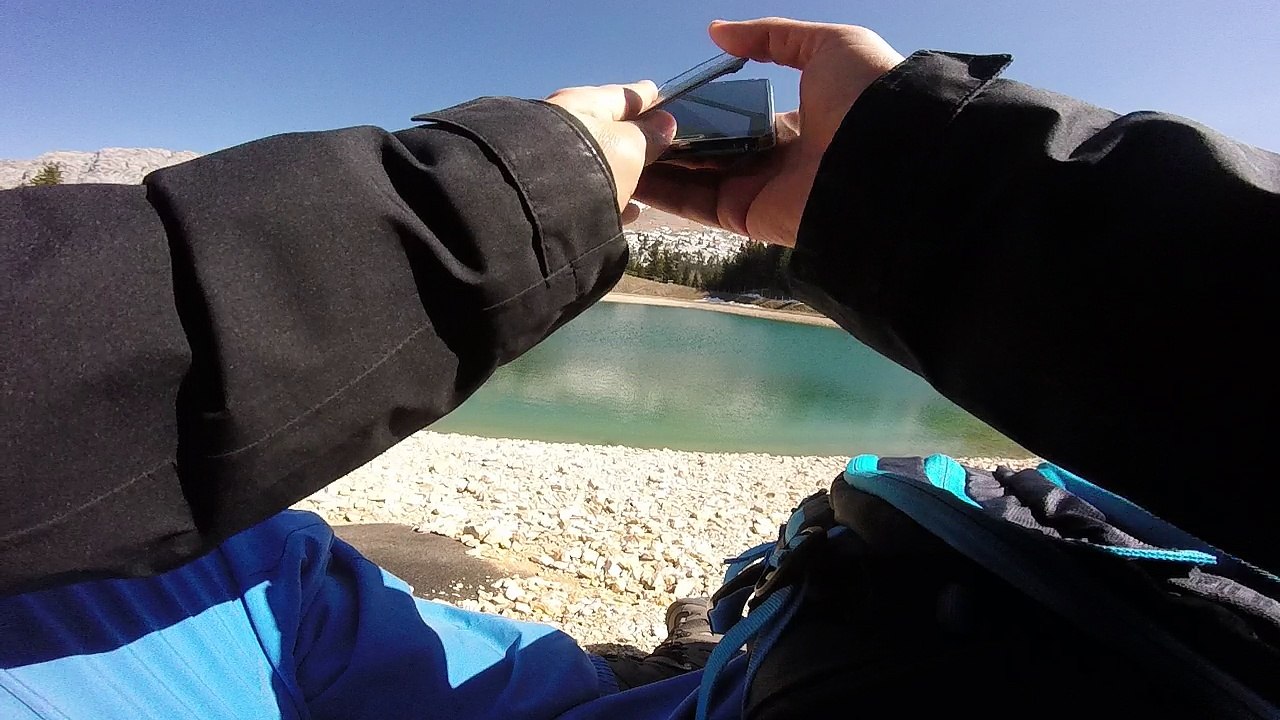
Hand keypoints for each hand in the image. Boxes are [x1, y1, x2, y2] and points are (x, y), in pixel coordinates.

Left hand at [545, 82, 676, 219]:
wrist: (539, 208)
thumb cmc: (587, 164)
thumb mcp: (628, 147)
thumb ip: (648, 135)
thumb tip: (664, 122)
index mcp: (583, 104)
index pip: (621, 96)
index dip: (643, 97)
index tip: (656, 94)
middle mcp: (565, 127)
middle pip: (606, 127)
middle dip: (629, 133)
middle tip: (655, 139)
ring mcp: (555, 162)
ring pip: (598, 160)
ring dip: (620, 167)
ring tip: (646, 177)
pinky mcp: (553, 196)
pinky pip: (590, 191)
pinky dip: (611, 195)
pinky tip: (628, 209)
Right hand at [635, 18, 904, 245]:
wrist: (888, 154)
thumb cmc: (866, 95)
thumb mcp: (827, 45)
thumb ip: (772, 36)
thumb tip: (717, 31)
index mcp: (797, 121)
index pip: (737, 116)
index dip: (701, 107)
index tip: (664, 97)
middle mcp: (776, 159)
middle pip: (711, 148)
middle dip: (672, 136)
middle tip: (628, 121)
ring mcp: (758, 190)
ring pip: (695, 176)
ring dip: (656, 162)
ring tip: (614, 143)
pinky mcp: (745, 216)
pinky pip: (694, 203)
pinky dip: (661, 190)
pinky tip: (628, 170)